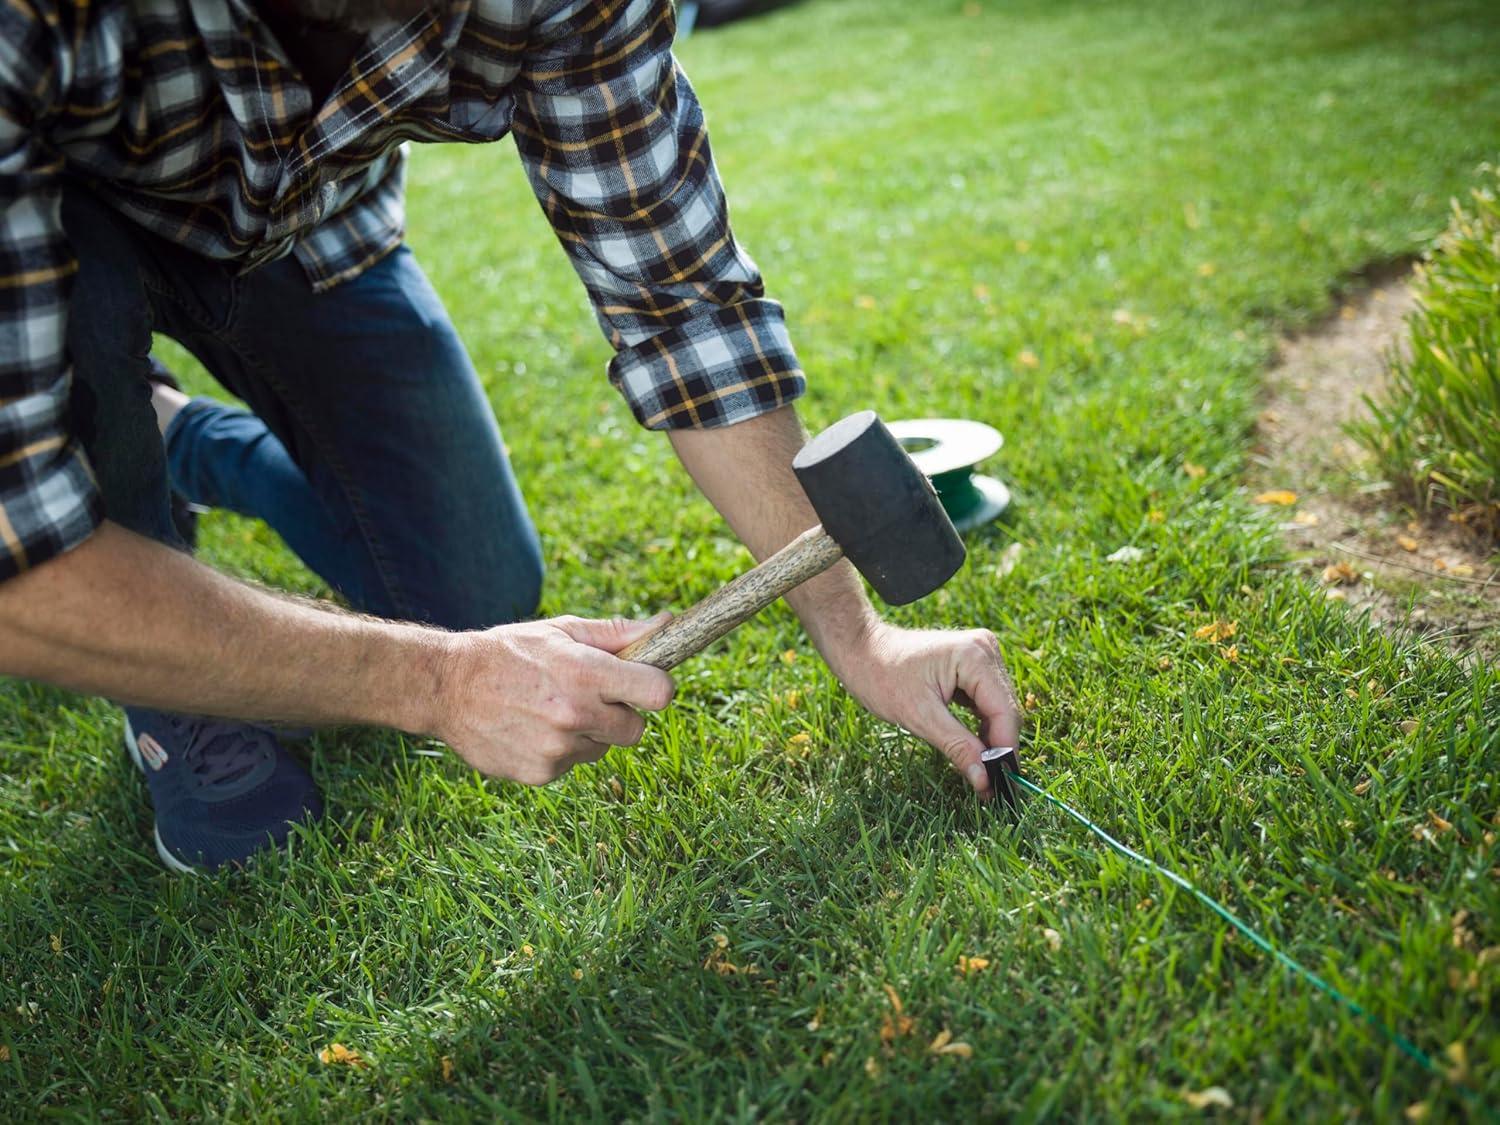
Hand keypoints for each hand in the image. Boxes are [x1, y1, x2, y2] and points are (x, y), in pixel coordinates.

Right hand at [432, 614, 675, 784]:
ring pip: (601, 748)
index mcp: (586, 674)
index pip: (658, 693)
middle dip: (620, 714)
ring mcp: (557, 749)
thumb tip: (669, 623)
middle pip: (636, 730)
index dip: (656, 688)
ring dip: (586, 733)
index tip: (644, 684)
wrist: (448, 686)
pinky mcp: (540, 774)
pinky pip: (571, 764)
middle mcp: (575, 714)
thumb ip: (618, 633)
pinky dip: (559, 751)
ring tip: (549, 709)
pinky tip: (531, 728)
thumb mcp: (563, 631)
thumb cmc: (512, 652)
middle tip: (589, 697)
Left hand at [829, 621, 1020, 798]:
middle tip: (991, 788)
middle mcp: (985, 649)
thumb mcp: (919, 717)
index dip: (1005, 750)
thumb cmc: (881, 677)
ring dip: (991, 739)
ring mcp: (980, 655)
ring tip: (982, 774)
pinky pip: (986, 701)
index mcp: (975, 656)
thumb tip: (985, 781)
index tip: (1001, 785)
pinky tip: (974, 749)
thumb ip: (957, 747)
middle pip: (1005, 710)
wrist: (860, 650)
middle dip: (999, 748)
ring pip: (998, 708)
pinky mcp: (973, 665)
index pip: (1004, 711)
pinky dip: (981, 726)